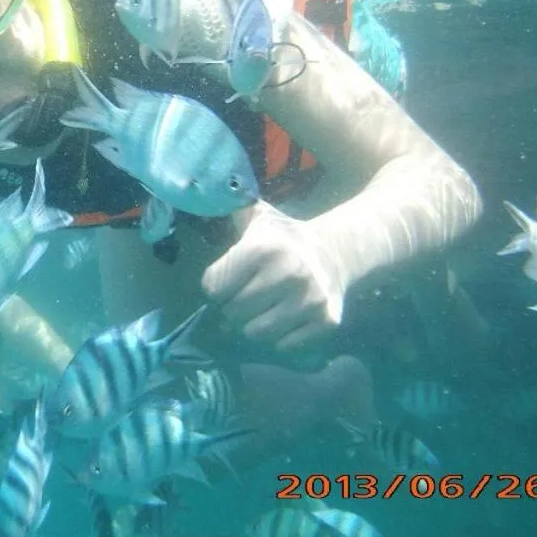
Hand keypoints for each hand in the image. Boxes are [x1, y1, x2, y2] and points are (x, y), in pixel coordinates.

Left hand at [201, 200, 345, 356]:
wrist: (336, 253)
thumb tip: (201, 190)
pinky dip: (279, 337)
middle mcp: (288, 273)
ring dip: (253, 325)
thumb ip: (226, 206)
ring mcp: (310, 300)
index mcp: (263, 248)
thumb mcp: (255, 217)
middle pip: (232, 313)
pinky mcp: (326, 322)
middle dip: (232, 307)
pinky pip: (284, 346)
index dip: (216, 285)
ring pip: (256, 333)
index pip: (213, 287)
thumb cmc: (283, 238)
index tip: (228, 279)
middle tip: (245, 295)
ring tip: (262, 308)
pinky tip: (285, 317)